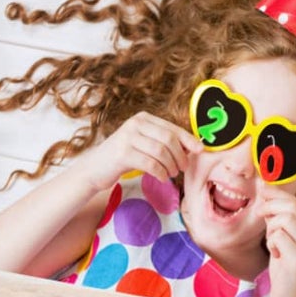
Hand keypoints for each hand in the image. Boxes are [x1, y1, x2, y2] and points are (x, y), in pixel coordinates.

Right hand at [74, 111, 200, 195]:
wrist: (95, 168)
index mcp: (143, 118)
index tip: (200, 150)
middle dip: (180, 155)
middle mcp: (135, 124)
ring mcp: (128, 137)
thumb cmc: (123, 157)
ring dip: (171, 165)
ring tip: (172, 173)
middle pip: (169, 139)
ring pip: (161, 151)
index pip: (172, 128)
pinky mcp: (123, 153)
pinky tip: (162, 178)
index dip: (188, 139)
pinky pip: (151, 163)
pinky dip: (160, 172)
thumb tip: (193, 146)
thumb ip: (163, 141)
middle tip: (182, 168)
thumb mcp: (143, 144)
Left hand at [258, 192, 295, 296]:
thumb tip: (265, 194)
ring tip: (271, 241)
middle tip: (260, 213)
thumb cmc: (284, 267)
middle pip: (292, 206)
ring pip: (285, 219)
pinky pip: (279, 237)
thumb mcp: (280, 238)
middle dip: (271, 205)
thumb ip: (275, 219)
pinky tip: (275, 253)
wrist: (291, 296)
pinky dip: (271, 242)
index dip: (276, 193)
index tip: (262, 188)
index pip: (294, 202)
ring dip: (271, 226)